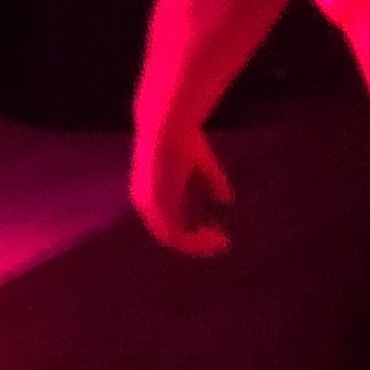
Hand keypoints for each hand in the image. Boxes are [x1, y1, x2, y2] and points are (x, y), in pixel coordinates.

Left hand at [134, 120, 234, 253]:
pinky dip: (196, 241)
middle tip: (222, 242)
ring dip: (199, 244)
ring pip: (172, 238)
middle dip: (196, 242)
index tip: (218, 232)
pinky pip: (175, 234)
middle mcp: (144, 202)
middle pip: (169, 234)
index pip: (168, 222)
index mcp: (151, 193)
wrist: (168, 125)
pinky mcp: (155, 206)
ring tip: (221, 242)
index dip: (191, 231)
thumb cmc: (184, 139)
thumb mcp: (203, 165)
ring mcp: (148, 204)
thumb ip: (212, 182)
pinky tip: (216, 237)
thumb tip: (225, 200)